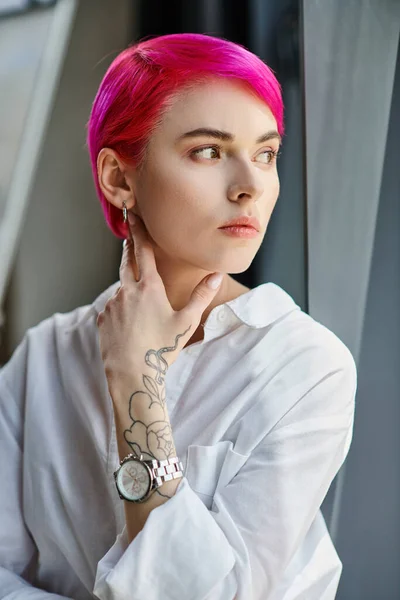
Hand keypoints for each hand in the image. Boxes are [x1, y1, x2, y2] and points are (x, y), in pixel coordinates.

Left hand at [96, 212, 223, 397]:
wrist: (133, 374)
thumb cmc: (162, 348)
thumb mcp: (187, 321)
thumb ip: (201, 295)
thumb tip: (217, 275)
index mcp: (149, 287)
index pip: (143, 251)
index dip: (139, 231)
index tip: (133, 215)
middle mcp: (127, 291)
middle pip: (127, 261)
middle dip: (129, 245)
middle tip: (129, 233)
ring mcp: (112, 304)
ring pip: (121, 287)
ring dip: (129, 285)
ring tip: (140, 297)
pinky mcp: (102, 318)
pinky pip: (113, 306)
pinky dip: (121, 306)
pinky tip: (130, 321)